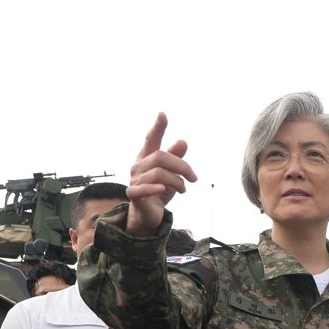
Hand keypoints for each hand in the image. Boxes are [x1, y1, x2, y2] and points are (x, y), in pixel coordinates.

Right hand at [127, 113, 197, 234]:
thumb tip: (183, 141)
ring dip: (177, 182)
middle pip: (161, 157)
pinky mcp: (134, 194)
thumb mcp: (172, 174)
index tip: (163, 114)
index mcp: (147, 157)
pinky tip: (165, 190)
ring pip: (159, 173)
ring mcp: (135, 179)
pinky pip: (143, 188)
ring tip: (183, 190)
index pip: (151, 139)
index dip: (158, 128)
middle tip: (194, 178)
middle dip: (182, 166)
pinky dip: (156, 188)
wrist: (148, 214)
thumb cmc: (159, 190)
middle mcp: (138, 165)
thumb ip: (175, 158)